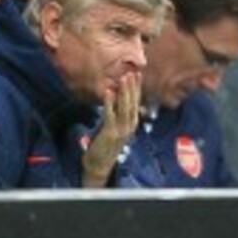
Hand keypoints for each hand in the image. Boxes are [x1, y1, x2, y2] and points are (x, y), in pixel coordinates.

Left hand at [82, 72, 141, 187]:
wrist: (100, 165)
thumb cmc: (105, 146)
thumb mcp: (114, 128)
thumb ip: (118, 115)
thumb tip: (118, 99)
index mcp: (131, 124)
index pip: (135, 103)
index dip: (136, 89)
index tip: (137, 75)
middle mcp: (129, 126)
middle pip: (132, 103)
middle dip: (133, 87)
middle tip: (133, 72)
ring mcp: (121, 130)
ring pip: (124, 107)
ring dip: (124, 92)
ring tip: (123, 78)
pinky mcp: (110, 133)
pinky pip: (110, 115)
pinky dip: (109, 103)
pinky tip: (108, 91)